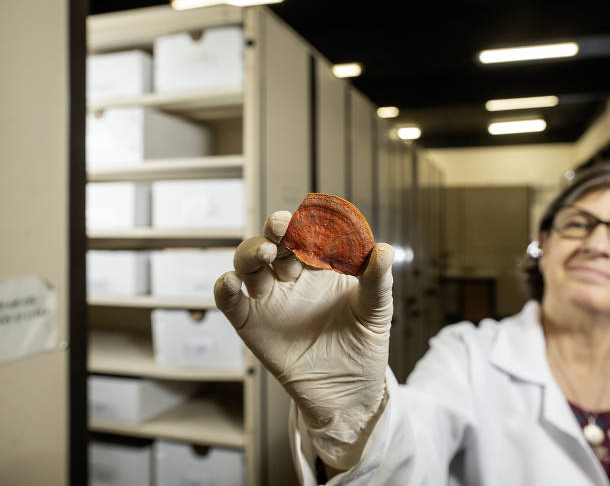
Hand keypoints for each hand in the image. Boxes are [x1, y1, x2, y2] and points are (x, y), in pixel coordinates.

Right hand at [214, 211, 394, 469]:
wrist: (349, 393)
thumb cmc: (363, 345)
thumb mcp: (376, 310)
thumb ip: (377, 280)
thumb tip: (384, 249)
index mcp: (320, 267)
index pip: (308, 235)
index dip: (306, 223)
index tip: (310, 217)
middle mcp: (291, 278)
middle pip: (274, 243)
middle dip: (275, 230)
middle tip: (281, 226)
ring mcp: (270, 299)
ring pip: (250, 265)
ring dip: (251, 252)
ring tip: (264, 253)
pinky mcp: (252, 325)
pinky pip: (232, 303)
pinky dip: (225, 289)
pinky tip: (230, 282)